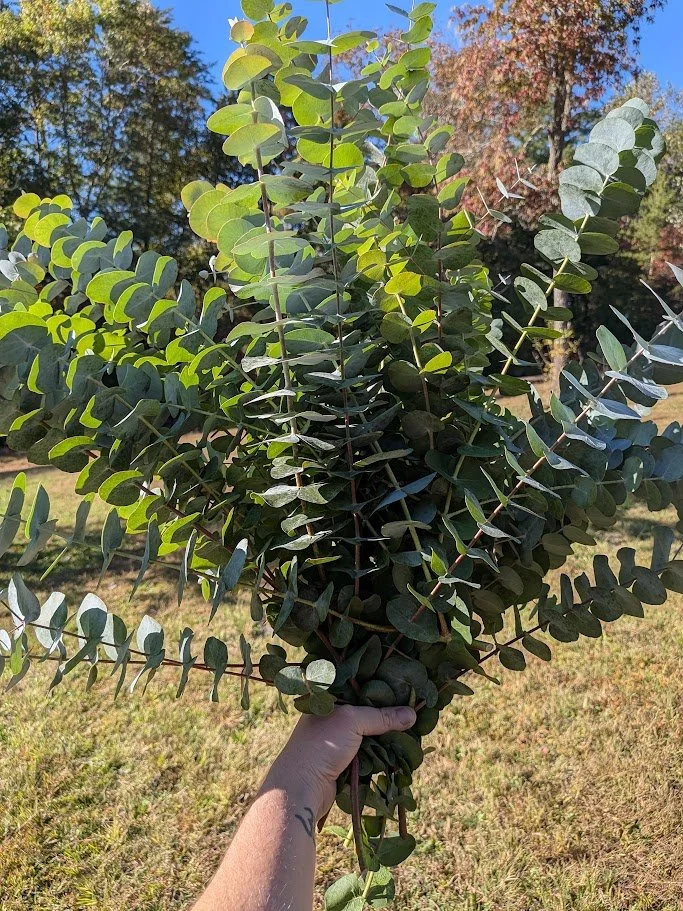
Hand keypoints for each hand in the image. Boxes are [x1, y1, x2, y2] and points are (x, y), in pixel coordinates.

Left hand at [266, 705, 416, 821]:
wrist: (302, 786)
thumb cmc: (321, 744)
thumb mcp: (352, 721)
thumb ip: (381, 717)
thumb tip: (413, 714)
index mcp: (329, 700)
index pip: (360, 689)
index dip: (382, 690)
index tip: (407, 691)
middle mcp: (333, 717)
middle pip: (368, 713)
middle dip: (388, 716)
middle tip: (415, 713)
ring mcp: (338, 741)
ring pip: (370, 735)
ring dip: (388, 738)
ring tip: (412, 733)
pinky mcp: (344, 762)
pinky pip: (369, 754)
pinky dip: (382, 754)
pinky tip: (399, 752)